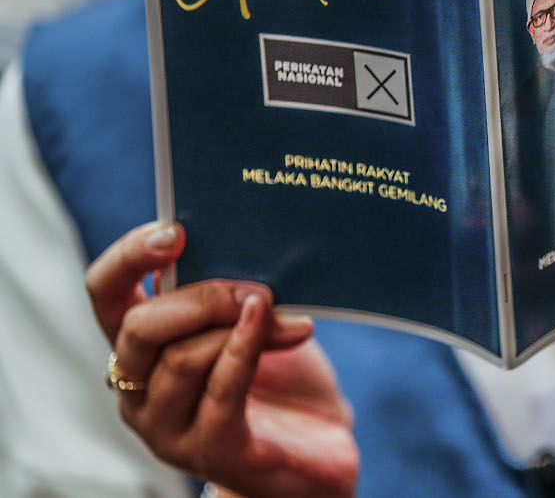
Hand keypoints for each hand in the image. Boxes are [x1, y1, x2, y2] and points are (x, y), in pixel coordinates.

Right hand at [85, 222, 358, 496]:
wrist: (321, 448)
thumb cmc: (281, 379)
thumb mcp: (252, 322)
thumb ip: (232, 289)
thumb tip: (246, 248)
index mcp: (141, 348)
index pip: (105, 293)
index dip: (129, 257)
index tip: (174, 231)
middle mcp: (139, 391)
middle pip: (140, 327)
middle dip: (200, 297)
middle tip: (254, 288)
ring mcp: (168, 428)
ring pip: (182, 359)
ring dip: (237, 326)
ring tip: (283, 312)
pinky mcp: (211, 452)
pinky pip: (221, 390)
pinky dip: (248, 350)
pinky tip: (285, 329)